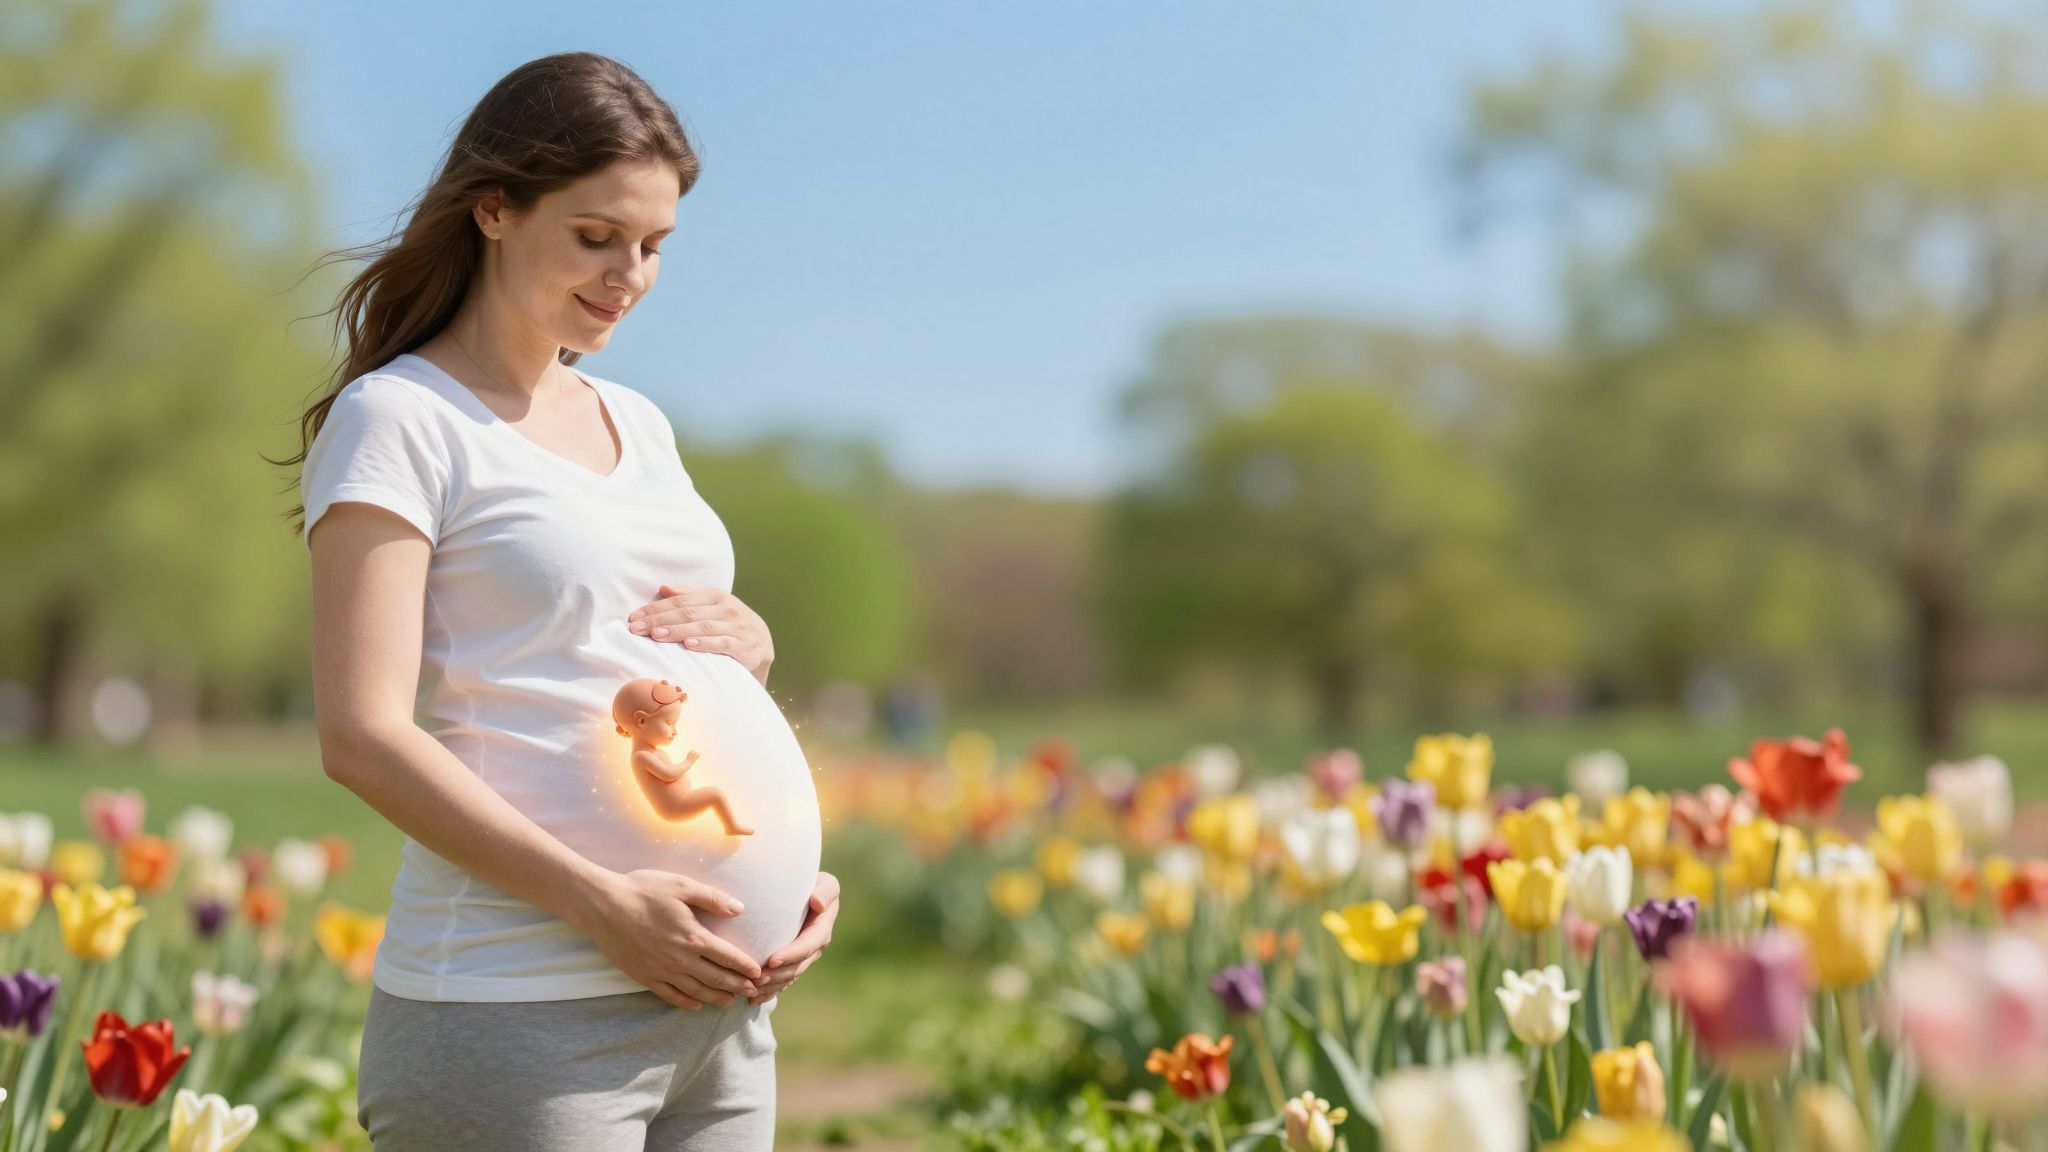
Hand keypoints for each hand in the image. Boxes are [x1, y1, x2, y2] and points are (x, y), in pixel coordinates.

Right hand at [574, 868, 764, 1010]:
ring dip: (716, 998)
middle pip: (716, 978)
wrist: (603, 906)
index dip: (746, 967)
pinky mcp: (644, 977)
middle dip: (737, 986)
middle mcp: (681, 959)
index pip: (728, 957)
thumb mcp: (681, 886)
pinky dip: (686, 1003)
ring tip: (730, 1002)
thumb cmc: (643, 890)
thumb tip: (739, 909)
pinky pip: (670, 996)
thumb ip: (712, 898)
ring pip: (696, 991)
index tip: (759, 974)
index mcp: (693, 937)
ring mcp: (662, 971)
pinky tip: (695, 1006)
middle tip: (752, 992)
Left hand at [628, 584, 774, 684]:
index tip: (634, 617)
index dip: (656, 608)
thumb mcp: (712, 608)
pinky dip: (705, 644)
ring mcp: (739, 628)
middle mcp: (729, 608)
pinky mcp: (747, 648)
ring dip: (678, 631)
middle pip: (688, 613)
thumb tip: (663, 587)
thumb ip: (689, 597)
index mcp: (717, 595)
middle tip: (637, 629)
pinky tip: (688, 646)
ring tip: (656, 635)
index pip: (681, 600)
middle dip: (660, 620)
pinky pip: (723, 644)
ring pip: (703, 627)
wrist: (763, 646)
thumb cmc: (729, 626)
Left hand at [749, 871, 838, 1004]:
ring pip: (789, 977)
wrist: (804, 892)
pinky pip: (783, 981)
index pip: (808, 945)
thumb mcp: (825, 883)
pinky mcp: (793, 963)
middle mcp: (815, 947)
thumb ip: (825, 890)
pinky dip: (769, 992)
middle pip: (797, 966)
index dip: (792, 955)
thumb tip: (818, 903)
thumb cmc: (812, 882)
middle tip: (756, 980)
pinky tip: (753, 1000)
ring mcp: (804, 957)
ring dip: (771, 987)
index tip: (771, 960)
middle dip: (777, 975)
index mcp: (822, 929)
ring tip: (751, 992)